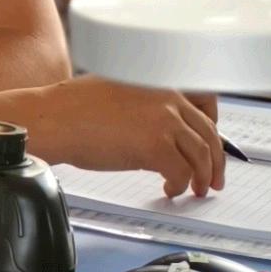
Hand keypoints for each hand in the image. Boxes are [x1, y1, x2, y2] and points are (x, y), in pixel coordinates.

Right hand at [13, 79, 226, 199]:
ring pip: (201, 154)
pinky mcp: (155, 145)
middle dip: (216, 160)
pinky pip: (181, 172)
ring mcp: (163, 120)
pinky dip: (180, 184)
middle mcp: (167, 97)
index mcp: (159, 82)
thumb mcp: (119, 93)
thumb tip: (158, 131)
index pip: (205, 103)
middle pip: (209, 132)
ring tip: (195, 189)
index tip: (210, 145)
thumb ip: (146, 106)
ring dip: (201, 176)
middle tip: (213, 178)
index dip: (212, 129)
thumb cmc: (72, 109)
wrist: (54, 119)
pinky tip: (169, 189)